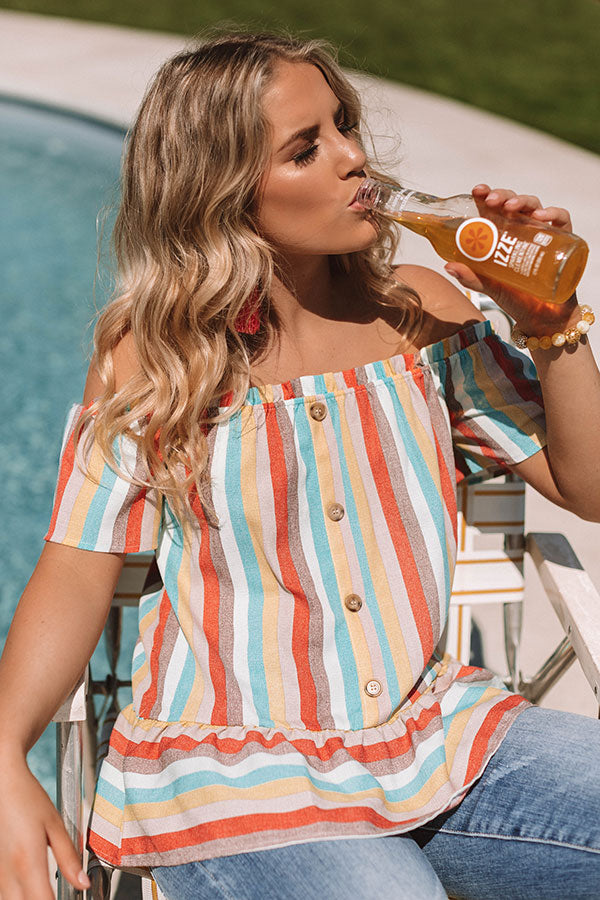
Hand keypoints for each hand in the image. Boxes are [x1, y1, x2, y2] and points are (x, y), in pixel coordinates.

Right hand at [0, 754, 89, 897]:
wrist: (3, 783)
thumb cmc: (27, 799)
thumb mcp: (55, 824)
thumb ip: (68, 857)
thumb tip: (83, 883)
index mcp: (28, 862)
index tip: (76, 899)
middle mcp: (9, 874)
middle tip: (60, 895)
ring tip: (48, 891)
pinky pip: (8, 895)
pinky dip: (21, 896)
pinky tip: (34, 889)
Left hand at [444, 185, 578, 331]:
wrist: (541, 318)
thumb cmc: (514, 298)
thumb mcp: (488, 286)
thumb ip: (470, 276)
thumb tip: (448, 266)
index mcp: (502, 234)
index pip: (494, 207)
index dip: (486, 195)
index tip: (476, 191)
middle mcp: (522, 229)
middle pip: (512, 202)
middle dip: (501, 195)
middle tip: (490, 201)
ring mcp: (541, 233)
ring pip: (534, 206)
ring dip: (522, 200)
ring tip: (511, 207)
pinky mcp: (562, 240)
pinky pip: (561, 219)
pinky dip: (553, 213)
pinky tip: (541, 217)